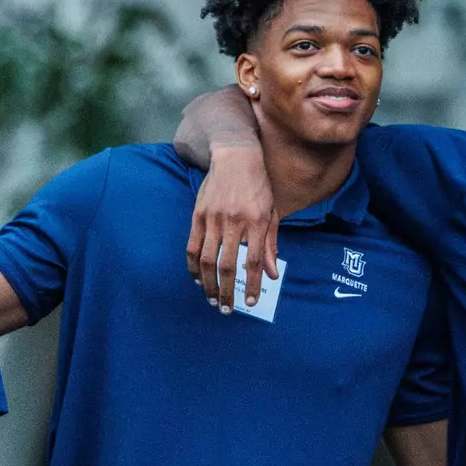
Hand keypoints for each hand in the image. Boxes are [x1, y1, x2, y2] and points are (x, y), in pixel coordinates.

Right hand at [184, 144, 278, 311]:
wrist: (236, 156)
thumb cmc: (259, 187)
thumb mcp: (271, 213)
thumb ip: (270, 245)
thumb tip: (272, 275)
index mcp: (256, 222)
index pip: (254, 262)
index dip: (252, 285)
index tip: (250, 303)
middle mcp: (234, 221)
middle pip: (228, 265)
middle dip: (226, 291)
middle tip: (226, 309)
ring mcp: (214, 218)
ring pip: (208, 259)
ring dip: (208, 283)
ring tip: (211, 299)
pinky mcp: (198, 214)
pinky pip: (193, 246)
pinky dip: (194, 265)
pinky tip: (197, 278)